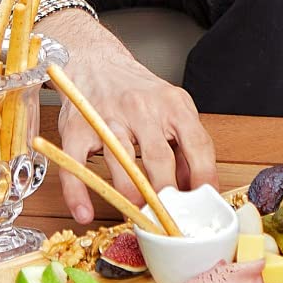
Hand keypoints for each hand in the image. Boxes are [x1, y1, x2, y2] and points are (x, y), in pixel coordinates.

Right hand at [37, 8, 216, 224]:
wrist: (97, 63)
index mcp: (173, 105)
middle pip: (159, 158)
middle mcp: (142, 109)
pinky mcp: (77, 130)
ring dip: (129, 195)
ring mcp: (107, 118)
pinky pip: (75, 165)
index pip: (197, 143)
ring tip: (137, 217)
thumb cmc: (138, 91)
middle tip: (170, 220)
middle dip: (165, 194)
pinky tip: (85, 213)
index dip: (204, 177)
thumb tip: (196, 186)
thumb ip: (185, 144)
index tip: (206, 202)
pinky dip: (78, 193)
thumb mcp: (172, 108)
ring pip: (120, 162)